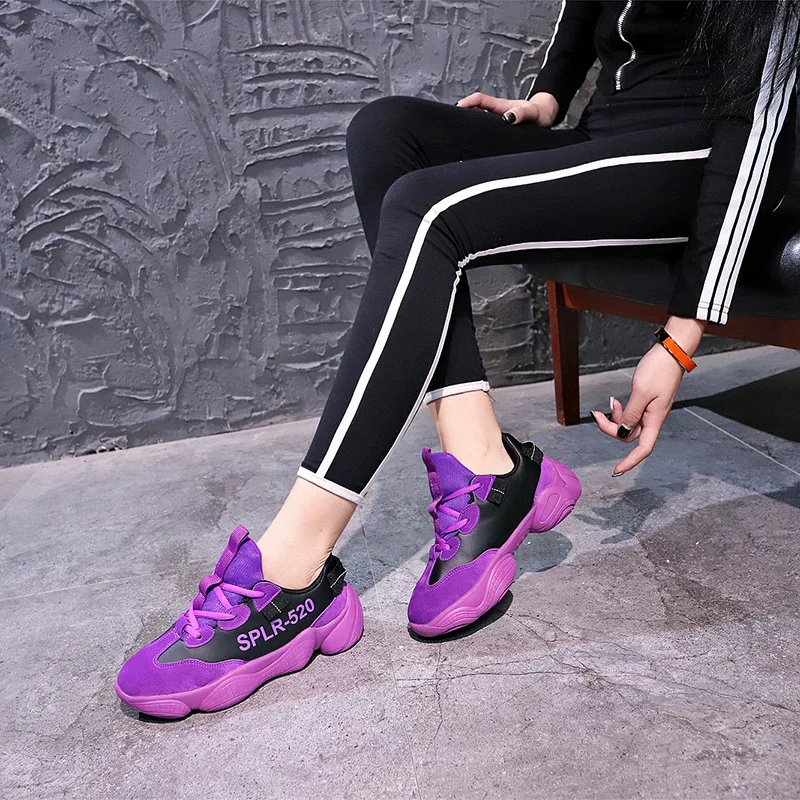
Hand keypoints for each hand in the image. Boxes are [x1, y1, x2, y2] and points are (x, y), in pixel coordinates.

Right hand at [455, 91, 558, 126]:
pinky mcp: (498, 130)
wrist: (545, 118)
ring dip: (466, 125)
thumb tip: (508, 117)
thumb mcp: (532, 113)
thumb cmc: (539, 114)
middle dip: (460, 115)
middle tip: (448, 123)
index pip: (479, 101)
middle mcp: (495, 113)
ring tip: (454, 134)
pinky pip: (483, 130)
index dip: (467, 103)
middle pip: (473, 111)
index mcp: (500, 107)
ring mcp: (496, 121)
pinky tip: (470, 143)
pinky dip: (475, 134)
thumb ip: (521, 113)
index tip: (457, 109)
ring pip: (477, 121)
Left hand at [591, 344, 684, 474]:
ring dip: (615, 418)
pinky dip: (620, 411)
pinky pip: (631, 414)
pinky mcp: (647, 402)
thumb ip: (631, 415)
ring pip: (628, 425)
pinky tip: (614, 402)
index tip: (617, 470)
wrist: (671, 352)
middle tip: (596, 415)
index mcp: (655, 419)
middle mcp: (653, 418)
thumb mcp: (641, 393)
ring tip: (610, 403)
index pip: (643, 448)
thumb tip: (622, 433)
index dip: (631, 461)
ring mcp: (650, 410)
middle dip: (611, 429)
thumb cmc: (659, 369)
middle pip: (629, 436)